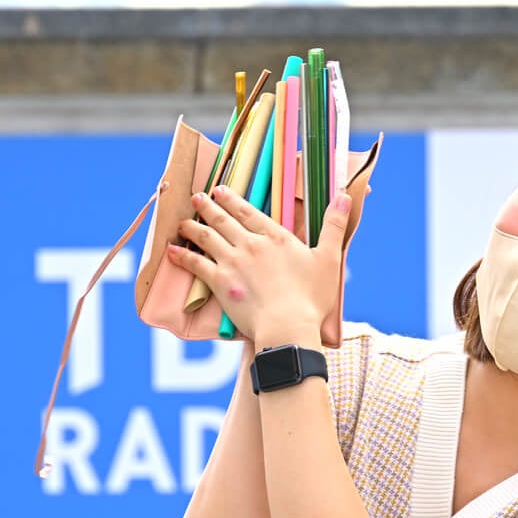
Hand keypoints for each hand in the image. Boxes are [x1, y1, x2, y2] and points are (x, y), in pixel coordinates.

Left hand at [167, 186, 351, 342]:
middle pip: (224, 219)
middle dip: (209, 206)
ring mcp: (233, 262)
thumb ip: (334, 225)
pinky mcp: (220, 282)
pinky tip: (171, 250)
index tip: (220, 190)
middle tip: (198, 198)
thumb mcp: (330, 258)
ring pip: (206, 237)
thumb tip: (346, 196)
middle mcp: (250, 244)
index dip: (232, 199)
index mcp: (276, 237)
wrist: (288, 326)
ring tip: (183, 221)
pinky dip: (182, 256)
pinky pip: (196, 263)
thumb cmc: (312, 298)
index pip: (249, 212)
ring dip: (192, 226)